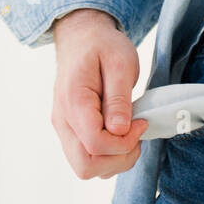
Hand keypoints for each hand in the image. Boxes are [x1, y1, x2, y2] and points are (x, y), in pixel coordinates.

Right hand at [51, 8, 147, 179]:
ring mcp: (63, 127)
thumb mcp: (120, 63)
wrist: (82, 37)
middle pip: (85, 165)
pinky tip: (119, 133)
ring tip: (129, 133)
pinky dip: (106, 155)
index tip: (141, 122)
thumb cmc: (102, 46)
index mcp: (73, 101)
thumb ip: (118, 99)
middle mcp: (62, 120)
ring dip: (113, 160)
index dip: (124, 142)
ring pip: (85, 167)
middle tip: (136, 135)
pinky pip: (86, 157)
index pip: (95, 144)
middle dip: (118, 158)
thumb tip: (119, 130)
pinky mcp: (69, 131)